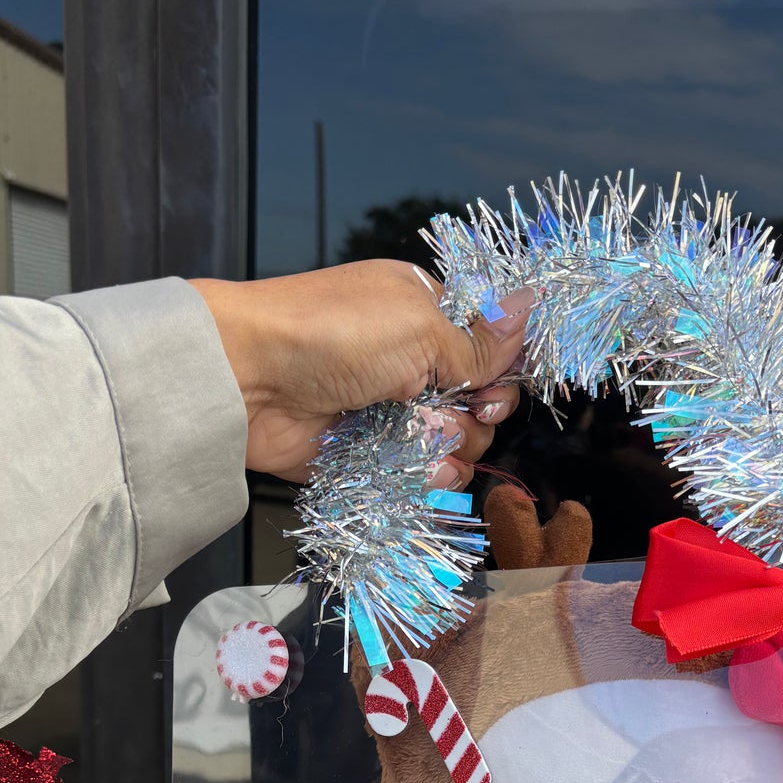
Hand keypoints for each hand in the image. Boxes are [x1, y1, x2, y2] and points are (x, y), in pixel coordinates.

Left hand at [189, 261, 529, 484]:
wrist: (250, 379)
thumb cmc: (332, 333)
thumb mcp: (420, 325)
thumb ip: (479, 339)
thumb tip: (532, 304)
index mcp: (427, 317)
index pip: (489, 350)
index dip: (501, 372)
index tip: (492, 383)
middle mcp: (412, 364)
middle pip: (479, 404)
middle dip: (475, 413)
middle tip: (451, 407)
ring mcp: (391, 413)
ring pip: (455, 447)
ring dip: (450, 447)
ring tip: (420, 436)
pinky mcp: (371, 457)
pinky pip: (420, 478)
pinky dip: (426, 477)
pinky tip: (417, 468)